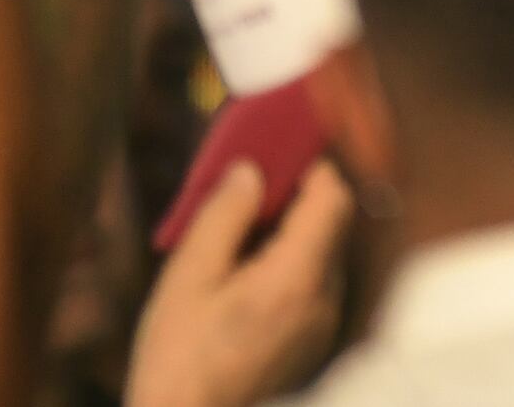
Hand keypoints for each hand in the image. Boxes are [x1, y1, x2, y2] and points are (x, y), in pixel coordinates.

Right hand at [125, 161, 355, 406]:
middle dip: (293, 198)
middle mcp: (325, 300)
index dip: (310, 164)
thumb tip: (251, 170)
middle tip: (244, 190)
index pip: (333, 196)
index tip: (275, 152)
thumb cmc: (179, 361)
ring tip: (234, 238)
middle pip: (330, 222)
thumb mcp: (188, 278)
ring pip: (321, 253)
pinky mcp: (314, 343)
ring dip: (288, 234)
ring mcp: (324, 325)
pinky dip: (287, 266)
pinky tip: (241, 279)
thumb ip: (224, 216)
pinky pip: (313, 284)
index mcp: (297, 278)